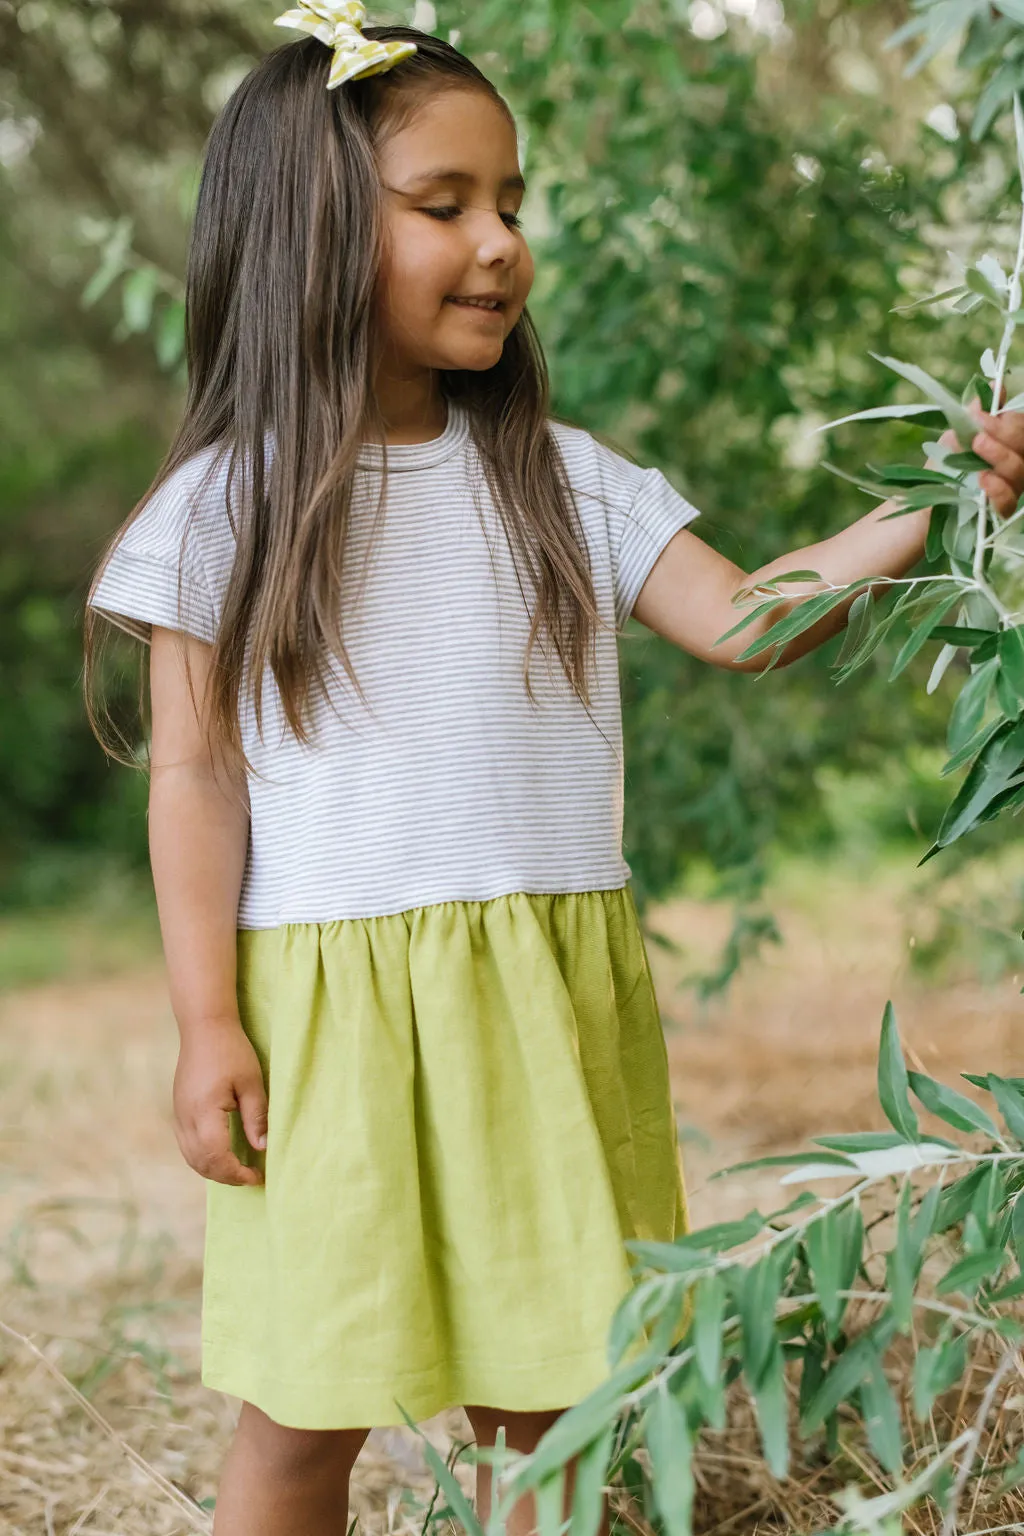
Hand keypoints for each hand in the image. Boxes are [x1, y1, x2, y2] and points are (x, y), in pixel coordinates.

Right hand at [172, 1018, 268, 1186]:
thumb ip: (256, 1117)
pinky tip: (220, 1155)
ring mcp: (178, 1114)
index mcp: (204, 1112)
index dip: (236, 1173)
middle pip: (200, 1163)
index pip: (217, 1157)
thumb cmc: (231, 1050)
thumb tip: (262, 1148)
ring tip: (237, 1170)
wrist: (204, 1027)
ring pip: (190, 1157)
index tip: (256, 1176)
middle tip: (250, 1177)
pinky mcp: (178, 1110)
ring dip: (212, 1169)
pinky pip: (186, 1145)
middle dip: (225, 1176)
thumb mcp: (251, 1082)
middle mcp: (185, 1118)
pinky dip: (202, 1158)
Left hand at [941, 396, 1023, 518]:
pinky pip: (1009, 501)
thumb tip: (993, 387)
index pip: (1022, 429)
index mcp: (1007, 445)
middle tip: (979, 434)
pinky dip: (998, 488)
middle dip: (1005, 434)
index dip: (1009, 420)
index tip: (980, 415)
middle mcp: (1013, 466)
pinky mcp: (998, 513)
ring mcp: (1008, 490)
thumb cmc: (940, 469)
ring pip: (1021, 471)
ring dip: (1000, 456)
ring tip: (977, 448)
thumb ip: (976, 416)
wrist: (919, 505)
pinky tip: (983, 479)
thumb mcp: (954, 437)